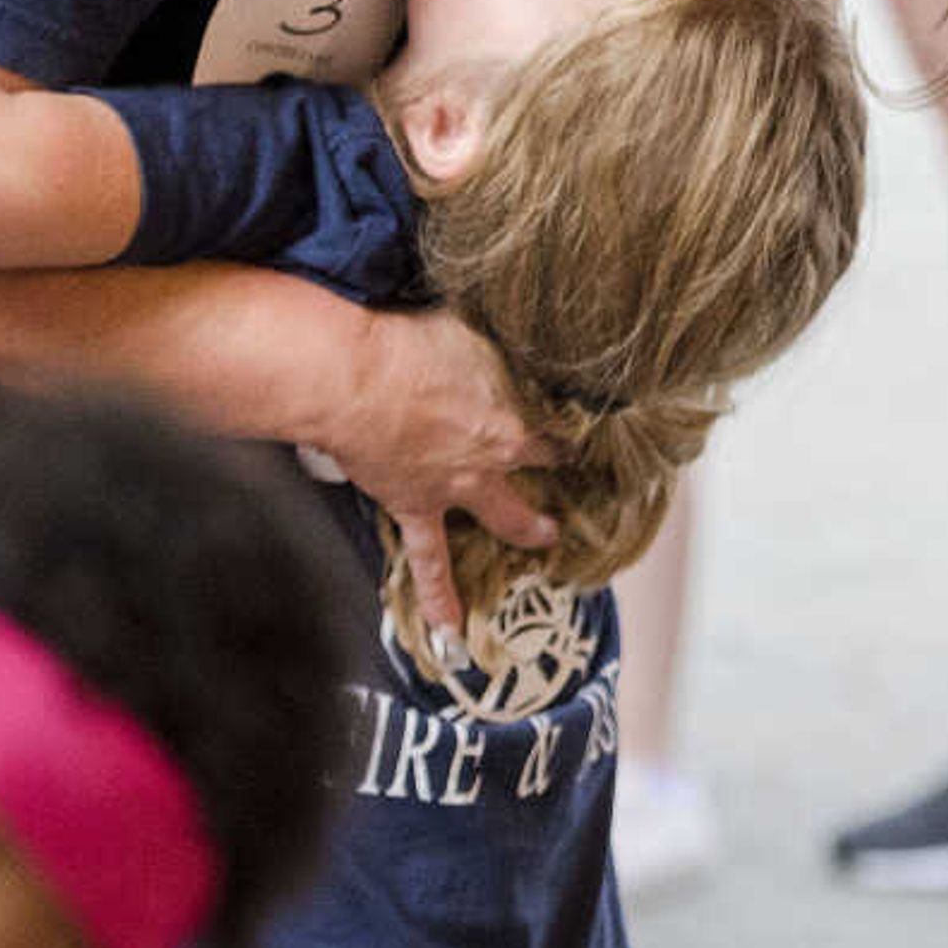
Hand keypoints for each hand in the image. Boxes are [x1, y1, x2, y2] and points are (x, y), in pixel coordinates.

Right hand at [329, 310, 557, 638]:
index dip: (574, 420)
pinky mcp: (414, 505)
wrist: (354, 380)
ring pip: (501, 514)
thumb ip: (498, 335)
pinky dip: (438, 596)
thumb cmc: (409, 343)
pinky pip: (429, 561)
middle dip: (564, 469)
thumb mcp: (470, 326)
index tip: (594, 419)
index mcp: (515, 410)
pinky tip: (450, 632)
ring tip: (545, 541)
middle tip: (585, 476)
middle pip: (539, 467)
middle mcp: (494, 454)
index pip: (558, 420)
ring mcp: (456, 485)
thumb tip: (518, 314)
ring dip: (525, 528)